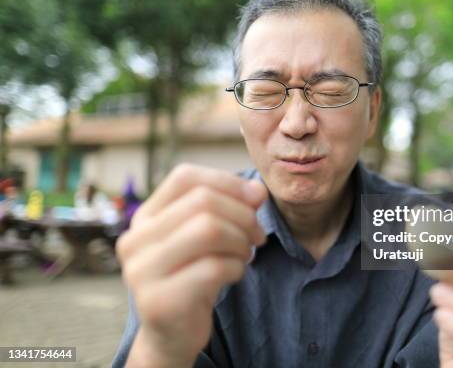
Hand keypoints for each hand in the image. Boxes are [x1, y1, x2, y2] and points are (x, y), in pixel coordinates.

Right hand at [115, 164, 267, 367]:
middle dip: (242, 214)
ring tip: (246, 253)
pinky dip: (236, 267)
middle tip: (258, 235)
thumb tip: (258, 190)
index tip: (255, 199)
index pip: (185, 177)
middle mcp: (135, 240)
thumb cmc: (193, 277)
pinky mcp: (159, 301)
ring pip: (208, 230)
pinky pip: (214, 268)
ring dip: (241, 241)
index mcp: (145, 217)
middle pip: (202, 202)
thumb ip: (231, 208)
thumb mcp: (209, 237)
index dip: (227, 182)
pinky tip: (235, 274)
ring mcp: (142, 271)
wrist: (172, 334)